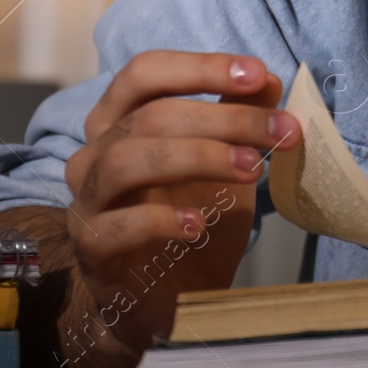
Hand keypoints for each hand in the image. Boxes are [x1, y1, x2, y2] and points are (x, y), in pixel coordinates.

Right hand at [60, 52, 301, 359]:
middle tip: (281, 131)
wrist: (170, 300)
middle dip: (224, 117)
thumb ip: (242, 120)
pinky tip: (199, 225)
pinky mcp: (90, 250)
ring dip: (199, 157)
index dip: (201, 67)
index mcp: (121, 120)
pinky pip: (112, 225)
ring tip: (251, 170)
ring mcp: (87, 201)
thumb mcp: (229, 164)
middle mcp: (94, 153)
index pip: (146, 73)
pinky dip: (159, 219)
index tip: (258, 75)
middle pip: (150, 116)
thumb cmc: (194, 218)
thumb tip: (269, 81)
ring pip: (126, 160)